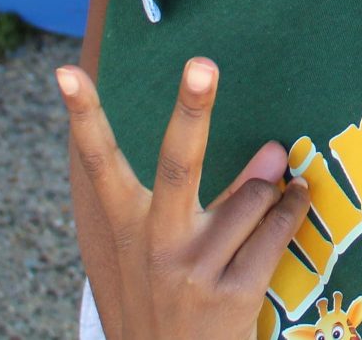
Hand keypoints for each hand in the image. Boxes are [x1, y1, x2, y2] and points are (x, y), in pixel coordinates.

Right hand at [60, 59, 310, 339]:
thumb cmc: (172, 297)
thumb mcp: (171, 247)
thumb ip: (217, 194)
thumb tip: (274, 149)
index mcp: (127, 227)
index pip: (98, 163)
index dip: (82, 115)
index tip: (64, 72)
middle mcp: (156, 245)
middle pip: (177, 164)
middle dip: (191, 110)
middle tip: (202, 64)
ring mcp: (193, 272)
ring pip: (252, 196)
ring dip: (272, 186)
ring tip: (280, 184)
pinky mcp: (233, 296)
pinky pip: (276, 230)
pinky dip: (293, 208)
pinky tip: (297, 198)